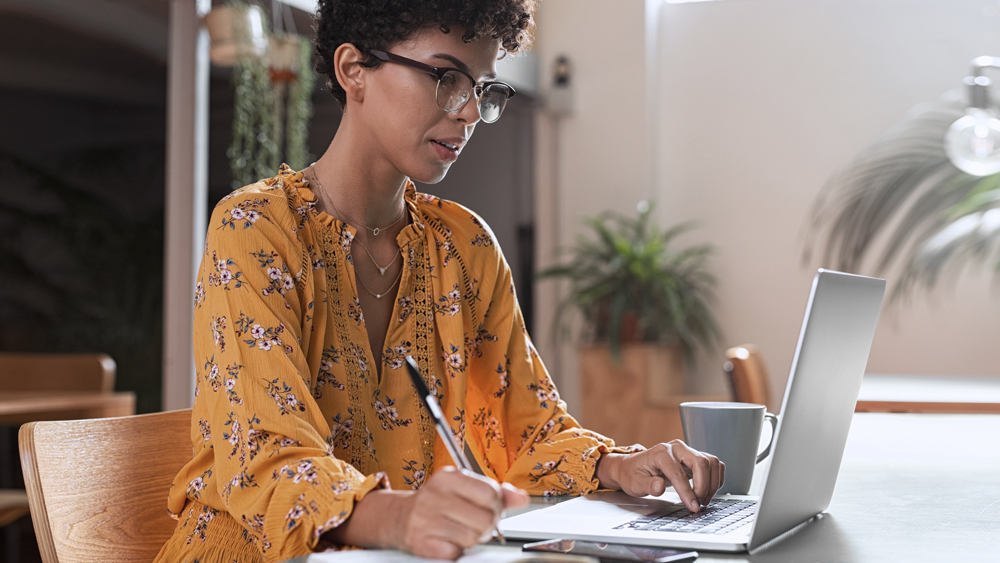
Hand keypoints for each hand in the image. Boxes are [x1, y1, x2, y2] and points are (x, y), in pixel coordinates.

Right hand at [326, 466, 527, 559]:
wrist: (400, 518)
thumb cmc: (439, 502)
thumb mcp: (465, 488)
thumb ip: (496, 492)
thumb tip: (521, 498)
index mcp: (449, 477)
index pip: (491, 493)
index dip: (497, 505)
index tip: (490, 507)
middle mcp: (435, 495)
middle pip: (485, 519)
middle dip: (487, 526)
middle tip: (476, 524)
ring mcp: (426, 519)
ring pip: (472, 537)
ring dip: (471, 539)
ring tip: (460, 532)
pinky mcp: (421, 542)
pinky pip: (455, 553)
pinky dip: (455, 551)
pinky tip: (447, 541)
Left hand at [596, 441, 723, 511]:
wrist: (632, 467)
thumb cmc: (633, 474)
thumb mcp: (635, 483)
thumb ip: (648, 485)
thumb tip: (659, 487)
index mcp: (661, 453)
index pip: (679, 472)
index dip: (687, 492)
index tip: (693, 506)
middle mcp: (676, 448)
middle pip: (701, 462)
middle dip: (703, 485)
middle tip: (698, 503)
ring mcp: (686, 451)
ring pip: (711, 462)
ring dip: (712, 483)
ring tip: (703, 499)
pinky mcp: (694, 458)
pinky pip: (713, 465)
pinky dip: (715, 478)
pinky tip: (708, 491)